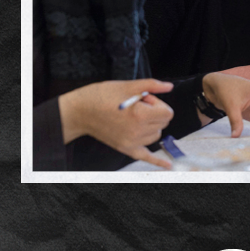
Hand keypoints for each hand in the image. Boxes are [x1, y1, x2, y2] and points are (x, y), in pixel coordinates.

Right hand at [58, 79, 174, 168]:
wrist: (79, 111)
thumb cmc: (100, 96)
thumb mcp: (127, 85)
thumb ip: (152, 85)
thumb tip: (169, 87)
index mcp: (139, 115)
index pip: (167, 113)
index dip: (157, 103)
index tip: (144, 99)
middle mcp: (137, 132)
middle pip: (163, 123)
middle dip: (155, 112)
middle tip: (137, 105)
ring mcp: (131, 142)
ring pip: (156, 135)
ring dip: (152, 126)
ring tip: (134, 116)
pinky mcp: (125, 148)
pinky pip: (146, 157)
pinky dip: (157, 161)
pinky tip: (167, 165)